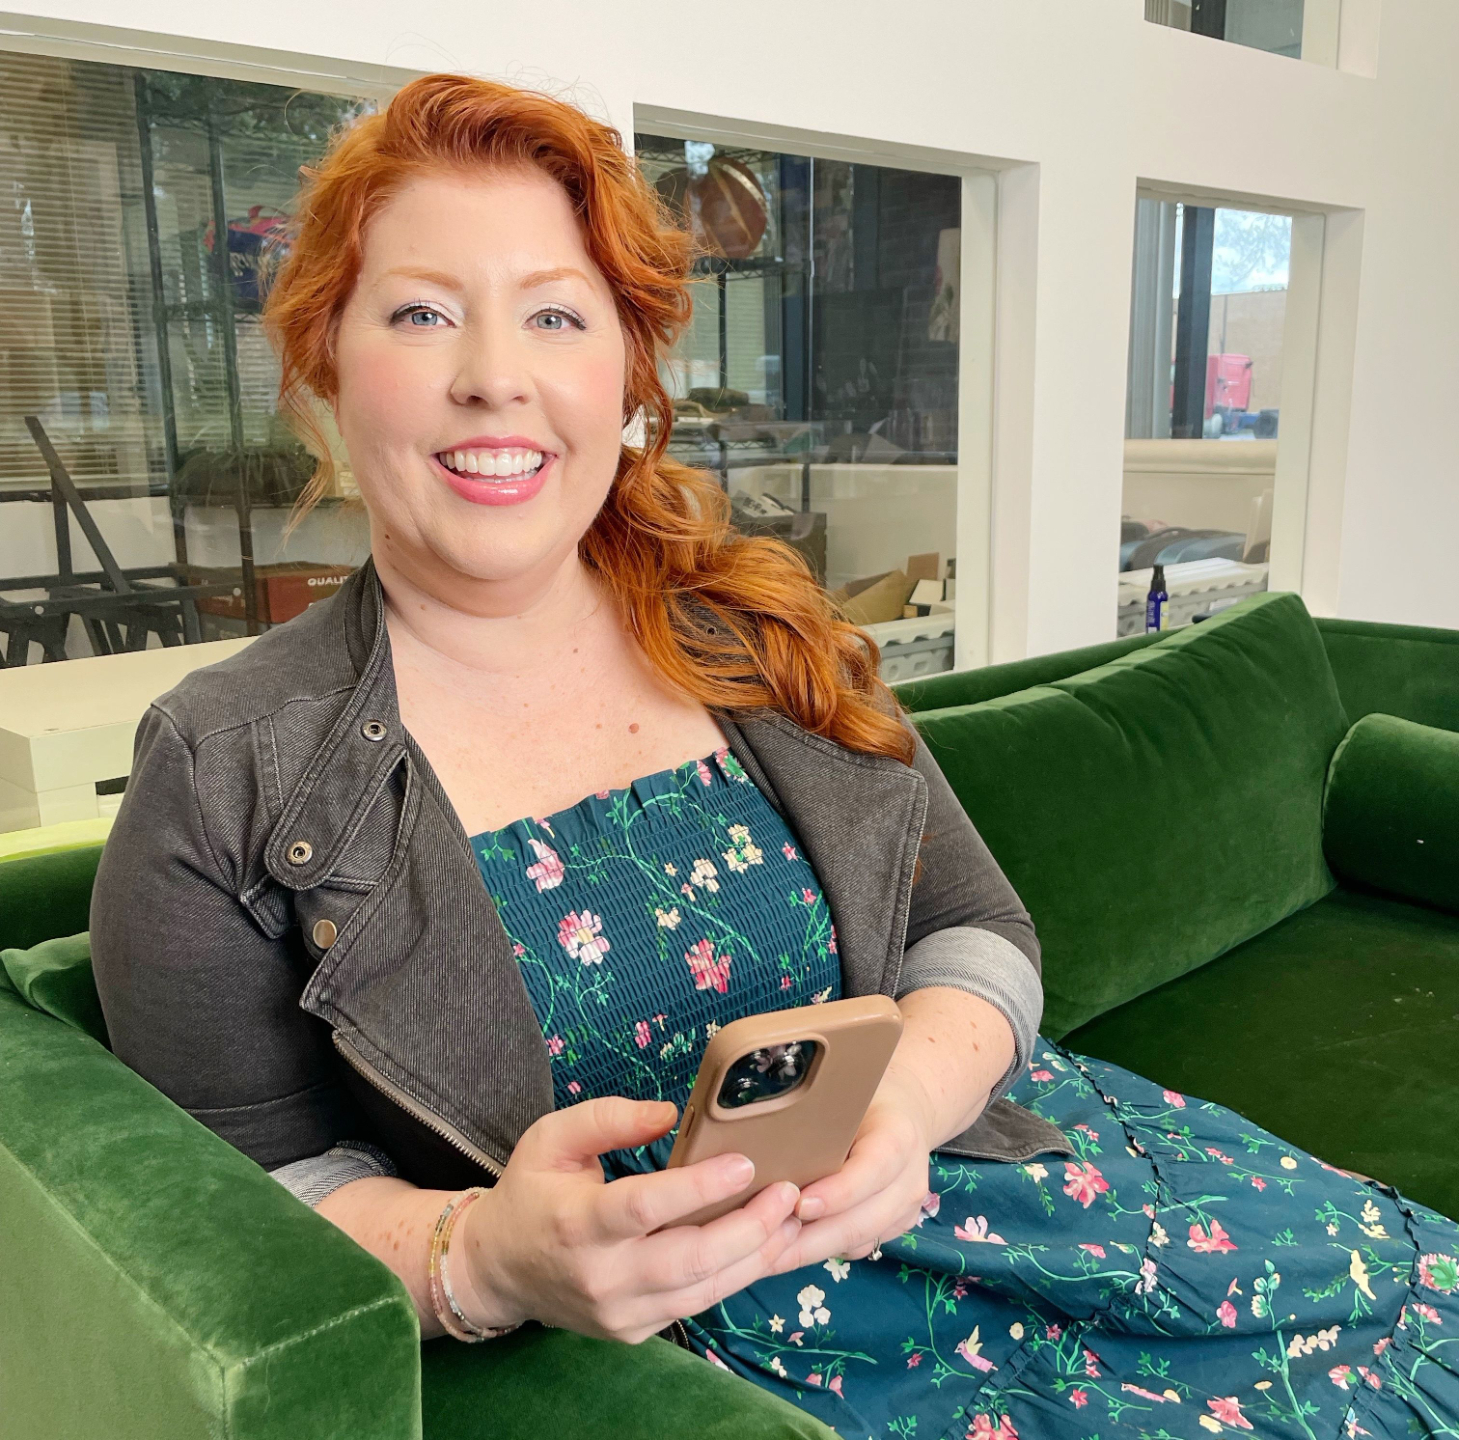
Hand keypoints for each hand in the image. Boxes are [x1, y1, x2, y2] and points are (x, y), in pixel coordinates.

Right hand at [456, 1097, 802, 1343]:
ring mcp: (619, 1311)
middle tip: (788, 1192)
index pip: (646, 1207)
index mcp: (577, 1222)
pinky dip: (735, 1276)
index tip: (746, 1162)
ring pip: (703, 1290)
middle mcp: (601, 1275)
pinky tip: (762, 1245)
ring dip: (755, 1254)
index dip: (700, 1187)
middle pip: (690, 1259)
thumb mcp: (551, 1139)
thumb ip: (607, 1118)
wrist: (498, 1270)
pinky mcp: (633, 1329)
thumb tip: (668, 1114)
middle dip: (750, 1226)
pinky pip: (696, 1305)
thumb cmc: (531, 1192)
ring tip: (790, 1216)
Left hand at [767, 1066, 937, 1274]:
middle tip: (765, 1242)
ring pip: (858, 1242)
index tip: (797, 1204)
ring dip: (809, 1251)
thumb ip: (817, 1120)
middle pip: (862, 1220)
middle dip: (811, 1237)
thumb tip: (763, 1142)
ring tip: (764, 1254)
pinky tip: (784, 1250)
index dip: (836, 1193)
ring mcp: (907, 1209)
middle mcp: (909, 1180)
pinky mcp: (897, 1228)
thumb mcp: (844, 1096)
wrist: (907, 1110)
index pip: (870, 1172)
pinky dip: (821, 1251)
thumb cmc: (863, 1098)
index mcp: (898, 1138)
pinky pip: (858, 1248)